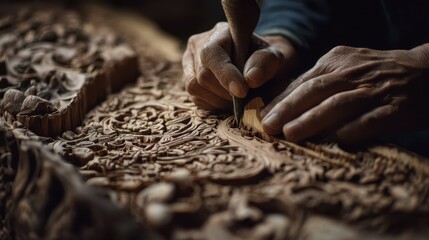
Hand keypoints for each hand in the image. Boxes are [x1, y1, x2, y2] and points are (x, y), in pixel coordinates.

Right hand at [182, 22, 297, 110]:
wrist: (256, 67)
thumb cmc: (264, 60)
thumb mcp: (273, 57)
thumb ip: (266, 64)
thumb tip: (251, 79)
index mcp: (218, 33)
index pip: (212, 53)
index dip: (225, 75)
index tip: (242, 91)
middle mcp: (198, 45)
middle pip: (203, 75)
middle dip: (225, 92)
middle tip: (244, 98)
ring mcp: (189, 64)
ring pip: (195, 88)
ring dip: (219, 100)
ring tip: (236, 99)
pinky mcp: (189, 81)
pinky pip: (196, 98)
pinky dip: (213, 104)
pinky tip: (227, 100)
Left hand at [261, 45, 428, 143]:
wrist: (425, 71)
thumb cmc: (374, 76)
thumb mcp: (344, 69)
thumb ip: (317, 85)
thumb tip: (281, 108)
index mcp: (335, 61)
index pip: (302, 82)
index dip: (280, 100)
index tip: (262, 116)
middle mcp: (351, 73)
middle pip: (314, 90)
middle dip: (288, 108)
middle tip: (268, 126)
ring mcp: (373, 89)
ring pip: (337, 104)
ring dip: (312, 120)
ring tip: (290, 134)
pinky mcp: (395, 107)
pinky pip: (370, 119)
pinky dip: (353, 130)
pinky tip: (337, 141)